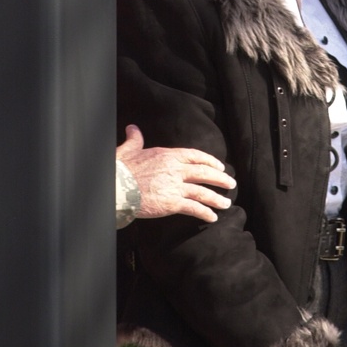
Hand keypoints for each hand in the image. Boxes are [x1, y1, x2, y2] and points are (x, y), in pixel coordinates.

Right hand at [117, 125, 235, 221]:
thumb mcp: (129, 149)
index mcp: (168, 155)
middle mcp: (175, 169)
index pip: (195, 156)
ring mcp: (175, 186)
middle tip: (231, 183)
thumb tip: (132, 128)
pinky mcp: (172, 203)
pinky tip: (212, 217)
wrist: (116, 187)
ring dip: (217, 198)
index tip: (220, 166)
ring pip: (202, 191)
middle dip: (220, 178)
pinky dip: (205, 213)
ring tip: (226, 203)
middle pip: (204, 172)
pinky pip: (193, 208)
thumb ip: (135, 139)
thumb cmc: (121, 169)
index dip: (210, 161)